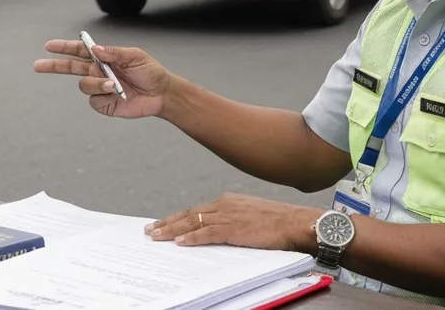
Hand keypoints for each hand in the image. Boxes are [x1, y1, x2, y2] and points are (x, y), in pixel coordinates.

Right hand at [32, 40, 175, 117]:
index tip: (49, 46)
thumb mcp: (135, 56)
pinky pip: (93, 100)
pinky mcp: (103, 104)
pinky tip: (117, 94)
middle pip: (70, 68)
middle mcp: (98, 72)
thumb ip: (114, 53)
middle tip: (38, 65)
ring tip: (114, 84)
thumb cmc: (150, 72)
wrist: (161, 94)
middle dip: (54, 66)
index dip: (64, 48)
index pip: (79, 51)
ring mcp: (99, 88)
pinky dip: (103, 95)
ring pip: (83, 84)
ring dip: (96, 83)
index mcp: (104, 58)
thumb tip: (95, 48)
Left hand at [144, 192, 321, 250]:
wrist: (295, 221)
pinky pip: (206, 233)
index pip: (195, 210)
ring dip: (172, 231)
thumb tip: (218, 231)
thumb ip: (232, 220)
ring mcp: (227, 216)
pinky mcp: (233, 228)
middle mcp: (224, 205)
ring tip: (156, 236)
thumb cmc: (278, 221)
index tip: (162, 223)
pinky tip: (179, 242)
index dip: (176, 217)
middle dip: (167, 223)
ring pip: (192, 223)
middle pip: (188, 214)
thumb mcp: (250, 215)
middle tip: (150, 230)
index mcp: (227, 201)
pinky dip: (191, 238)